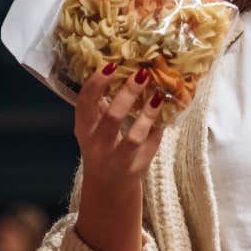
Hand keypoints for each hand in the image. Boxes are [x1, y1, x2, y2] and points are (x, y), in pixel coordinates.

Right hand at [75, 63, 165, 186]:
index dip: (97, 83)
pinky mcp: (136, 168)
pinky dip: (158, 127)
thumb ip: (102, 104)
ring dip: (148, 114)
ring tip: (158, 95)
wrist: (108, 185)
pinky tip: (166, 112)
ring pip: (134, 136)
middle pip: (112, 117)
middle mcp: (97, 145)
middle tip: (142, 74)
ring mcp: (117, 158)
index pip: (85, 102)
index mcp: (83, 129)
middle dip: (128, 93)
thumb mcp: (94, 127)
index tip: (112, 66)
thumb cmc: (103, 146)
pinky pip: (150, 145)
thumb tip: (122, 69)